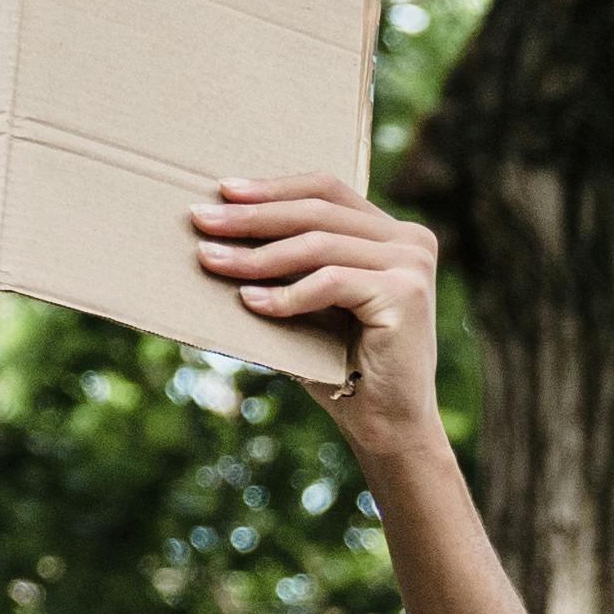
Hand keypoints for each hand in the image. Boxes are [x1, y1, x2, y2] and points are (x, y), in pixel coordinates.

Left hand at [196, 174, 444, 456]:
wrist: (388, 426)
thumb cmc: (342, 364)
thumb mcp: (314, 300)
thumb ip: (293, 262)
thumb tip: (221, 230)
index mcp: (394, 233)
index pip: (327, 189)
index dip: (274, 187)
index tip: (224, 191)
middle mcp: (411, 240)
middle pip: (317, 211)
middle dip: (253, 217)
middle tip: (201, 220)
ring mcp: (412, 265)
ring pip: (318, 245)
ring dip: (257, 256)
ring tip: (211, 260)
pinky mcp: (405, 295)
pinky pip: (330, 282)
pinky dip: (286, 294)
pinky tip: (250, 302)